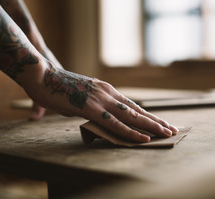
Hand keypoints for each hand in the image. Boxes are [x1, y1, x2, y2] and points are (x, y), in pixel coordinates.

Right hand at [30, 62, 178, 142]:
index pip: (132, 105)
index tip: (160, 122)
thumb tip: (102, 117)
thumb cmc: (61, 88)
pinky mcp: (91, 108)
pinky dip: (130, 132)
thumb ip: (95, 106)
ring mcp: (101, 100)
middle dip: (156, 121)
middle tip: (172, 129)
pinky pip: (115, 124)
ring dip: (151, 126)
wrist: (43, 76)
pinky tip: (143, 139)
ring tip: (166, 134)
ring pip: (132, 116)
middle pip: (137, 110)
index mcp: (107, 90)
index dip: (148, 115)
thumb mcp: (83, 97)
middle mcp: (109, 93)